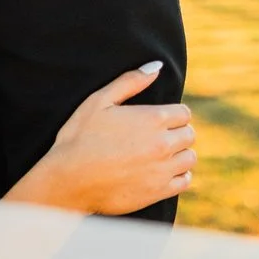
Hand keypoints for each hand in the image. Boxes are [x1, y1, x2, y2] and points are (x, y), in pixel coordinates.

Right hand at [10, 62, 196, 214]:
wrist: (68, 180)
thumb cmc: (79, 138)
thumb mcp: (98, 101)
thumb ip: (130, 82)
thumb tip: (156, 67)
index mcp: (152, 118)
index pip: (184, 113)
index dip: (173, 114)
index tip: (161, 120)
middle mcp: (163, 144)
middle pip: (189, 134)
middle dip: (177, 133)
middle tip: (158, 137)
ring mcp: (163, 169)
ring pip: (189, 158)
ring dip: (179, 154)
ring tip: (161, 154)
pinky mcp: (158, 191)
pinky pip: (184, 181)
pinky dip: (179, 175)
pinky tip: (162, 172)